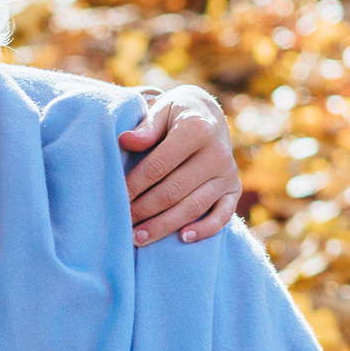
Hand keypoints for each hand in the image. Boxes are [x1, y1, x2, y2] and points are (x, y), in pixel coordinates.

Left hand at [120, 87, 240, 247]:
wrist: (208, 114)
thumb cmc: (175, 115)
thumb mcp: (161, 111)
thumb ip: (145, 128)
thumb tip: (125, 141)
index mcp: (197, 130)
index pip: (158, 166)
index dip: (134, 186)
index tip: (115, 200)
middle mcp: (217, 153)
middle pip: (174, 191)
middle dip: (144, 211)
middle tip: (121, 225)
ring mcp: (228, 174)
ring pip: (193, 207)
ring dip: (165, 226)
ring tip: (139, 239)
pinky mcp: (234, 189)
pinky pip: (223, 215)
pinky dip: (205, 230)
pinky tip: (183, 239)